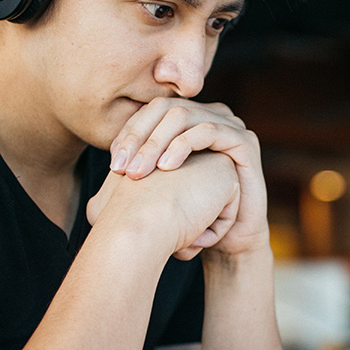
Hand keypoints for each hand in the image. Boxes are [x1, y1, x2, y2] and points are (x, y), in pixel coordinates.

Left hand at [107, 98, 268, 258]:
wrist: (229, 240)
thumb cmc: (192, 216)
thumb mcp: (159, 190)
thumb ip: (138, 172)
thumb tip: (105, 174)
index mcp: (189, 121)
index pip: (151, 112)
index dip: (129, 133)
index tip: (113, 164)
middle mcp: (209, 116)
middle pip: (164, 109)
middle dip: (138, 137)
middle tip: (122, 169)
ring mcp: (229, 125)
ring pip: (183, 116)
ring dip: (156, 142)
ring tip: (139, 172)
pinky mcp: (244, 141)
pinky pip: (209, 130)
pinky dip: (183, 145)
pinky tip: (167, 167)